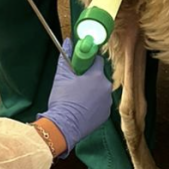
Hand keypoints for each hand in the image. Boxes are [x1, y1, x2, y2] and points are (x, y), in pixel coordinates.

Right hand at [38, 38, 112, 157]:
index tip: (81, 65)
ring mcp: (107, 102)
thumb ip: (65, 57)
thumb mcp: (61, 76)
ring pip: (100, 91)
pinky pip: (101, 104)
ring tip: (77, 98)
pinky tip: (82, 108)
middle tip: (76, 83)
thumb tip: (67, 42)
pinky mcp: (106, 115)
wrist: (64, 126)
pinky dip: (94, 104)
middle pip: (99, 76)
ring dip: (92, 91)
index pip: (97, 60)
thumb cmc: (62, 100)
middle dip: (89, 78)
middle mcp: (106, 87)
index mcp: (97, 75)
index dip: (89, 61)